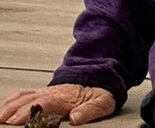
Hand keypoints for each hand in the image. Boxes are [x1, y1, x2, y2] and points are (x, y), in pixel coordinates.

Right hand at [0, 84, 116, 123]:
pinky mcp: (40, 94)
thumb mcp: (102, 102)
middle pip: (27, 101)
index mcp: (64, 96)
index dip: (28, 112)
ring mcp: (44, 92)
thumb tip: (76, 118)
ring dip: (8, 106)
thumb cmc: (98, 92)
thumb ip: (90, 110)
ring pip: (22, 98)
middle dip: (12, 111)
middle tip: (1, 121)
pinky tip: (3, 108)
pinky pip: (22, 95)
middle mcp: (51, 93)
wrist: (97, 77)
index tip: (16, 120)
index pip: (42, 104)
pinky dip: (11, 101)